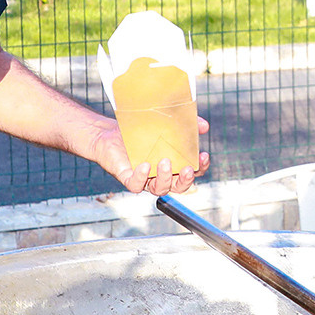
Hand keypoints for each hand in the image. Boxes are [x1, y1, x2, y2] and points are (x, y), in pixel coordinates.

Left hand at [85, 115, 210, 195]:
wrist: (109, 134)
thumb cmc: (138, 132)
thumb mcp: (165, 125)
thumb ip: (185, 126)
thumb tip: (205, 126)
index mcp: (172, 166)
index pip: (192, 173)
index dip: (200, 168)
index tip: (203, 155)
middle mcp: (160, 176)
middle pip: (178, 188)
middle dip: (185, 181)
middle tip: (188, 168)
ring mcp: (144, 179)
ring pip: (159, 189)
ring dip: (165, 179)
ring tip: (165, 162)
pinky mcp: (128, 178)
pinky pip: (136, 184)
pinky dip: (141, 177)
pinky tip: (145, 166)